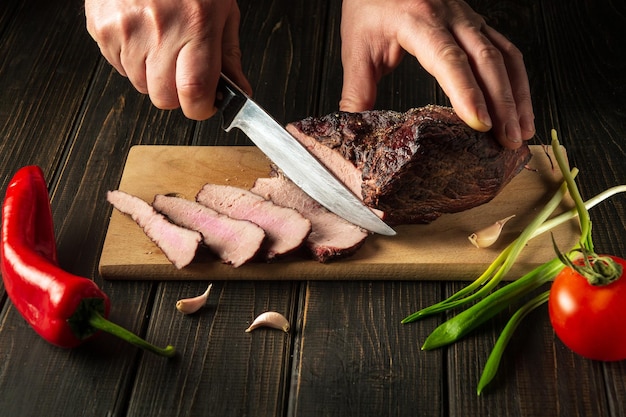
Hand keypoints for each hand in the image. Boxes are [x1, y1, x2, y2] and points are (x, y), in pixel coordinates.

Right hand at [85, 0, 250, 119]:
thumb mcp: (222, 10)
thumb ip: (229, 55)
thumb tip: (239, 91)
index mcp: (196, 26)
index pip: (193, 92)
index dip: (201, 108)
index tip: (206, 104)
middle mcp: (159, 30)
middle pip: (163, 97)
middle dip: (176, 93)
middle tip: (183, 71)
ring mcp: (125, 29)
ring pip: (139, 84)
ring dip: (152, 76)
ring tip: (160, 44)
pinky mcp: (101, 27)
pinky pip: (117, 66)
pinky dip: (130, 59)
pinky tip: (141, 34)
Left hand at [339, 0, 534, 148]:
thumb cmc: (369, 4)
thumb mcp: (356, 48)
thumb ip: (357, 91)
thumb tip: (355, 131)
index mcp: (418, 21)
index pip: (448, 59)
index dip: (467, 92)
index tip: (480, 123)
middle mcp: (450, 16)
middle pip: (486, 60)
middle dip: (502, 103)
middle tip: (508, 141)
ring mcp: (468, 18)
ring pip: (504, 55)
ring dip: (517, 95)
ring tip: (521, 131)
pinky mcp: (476, 24)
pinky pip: (506, 50)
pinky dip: (517, 80)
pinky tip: (520, 106)